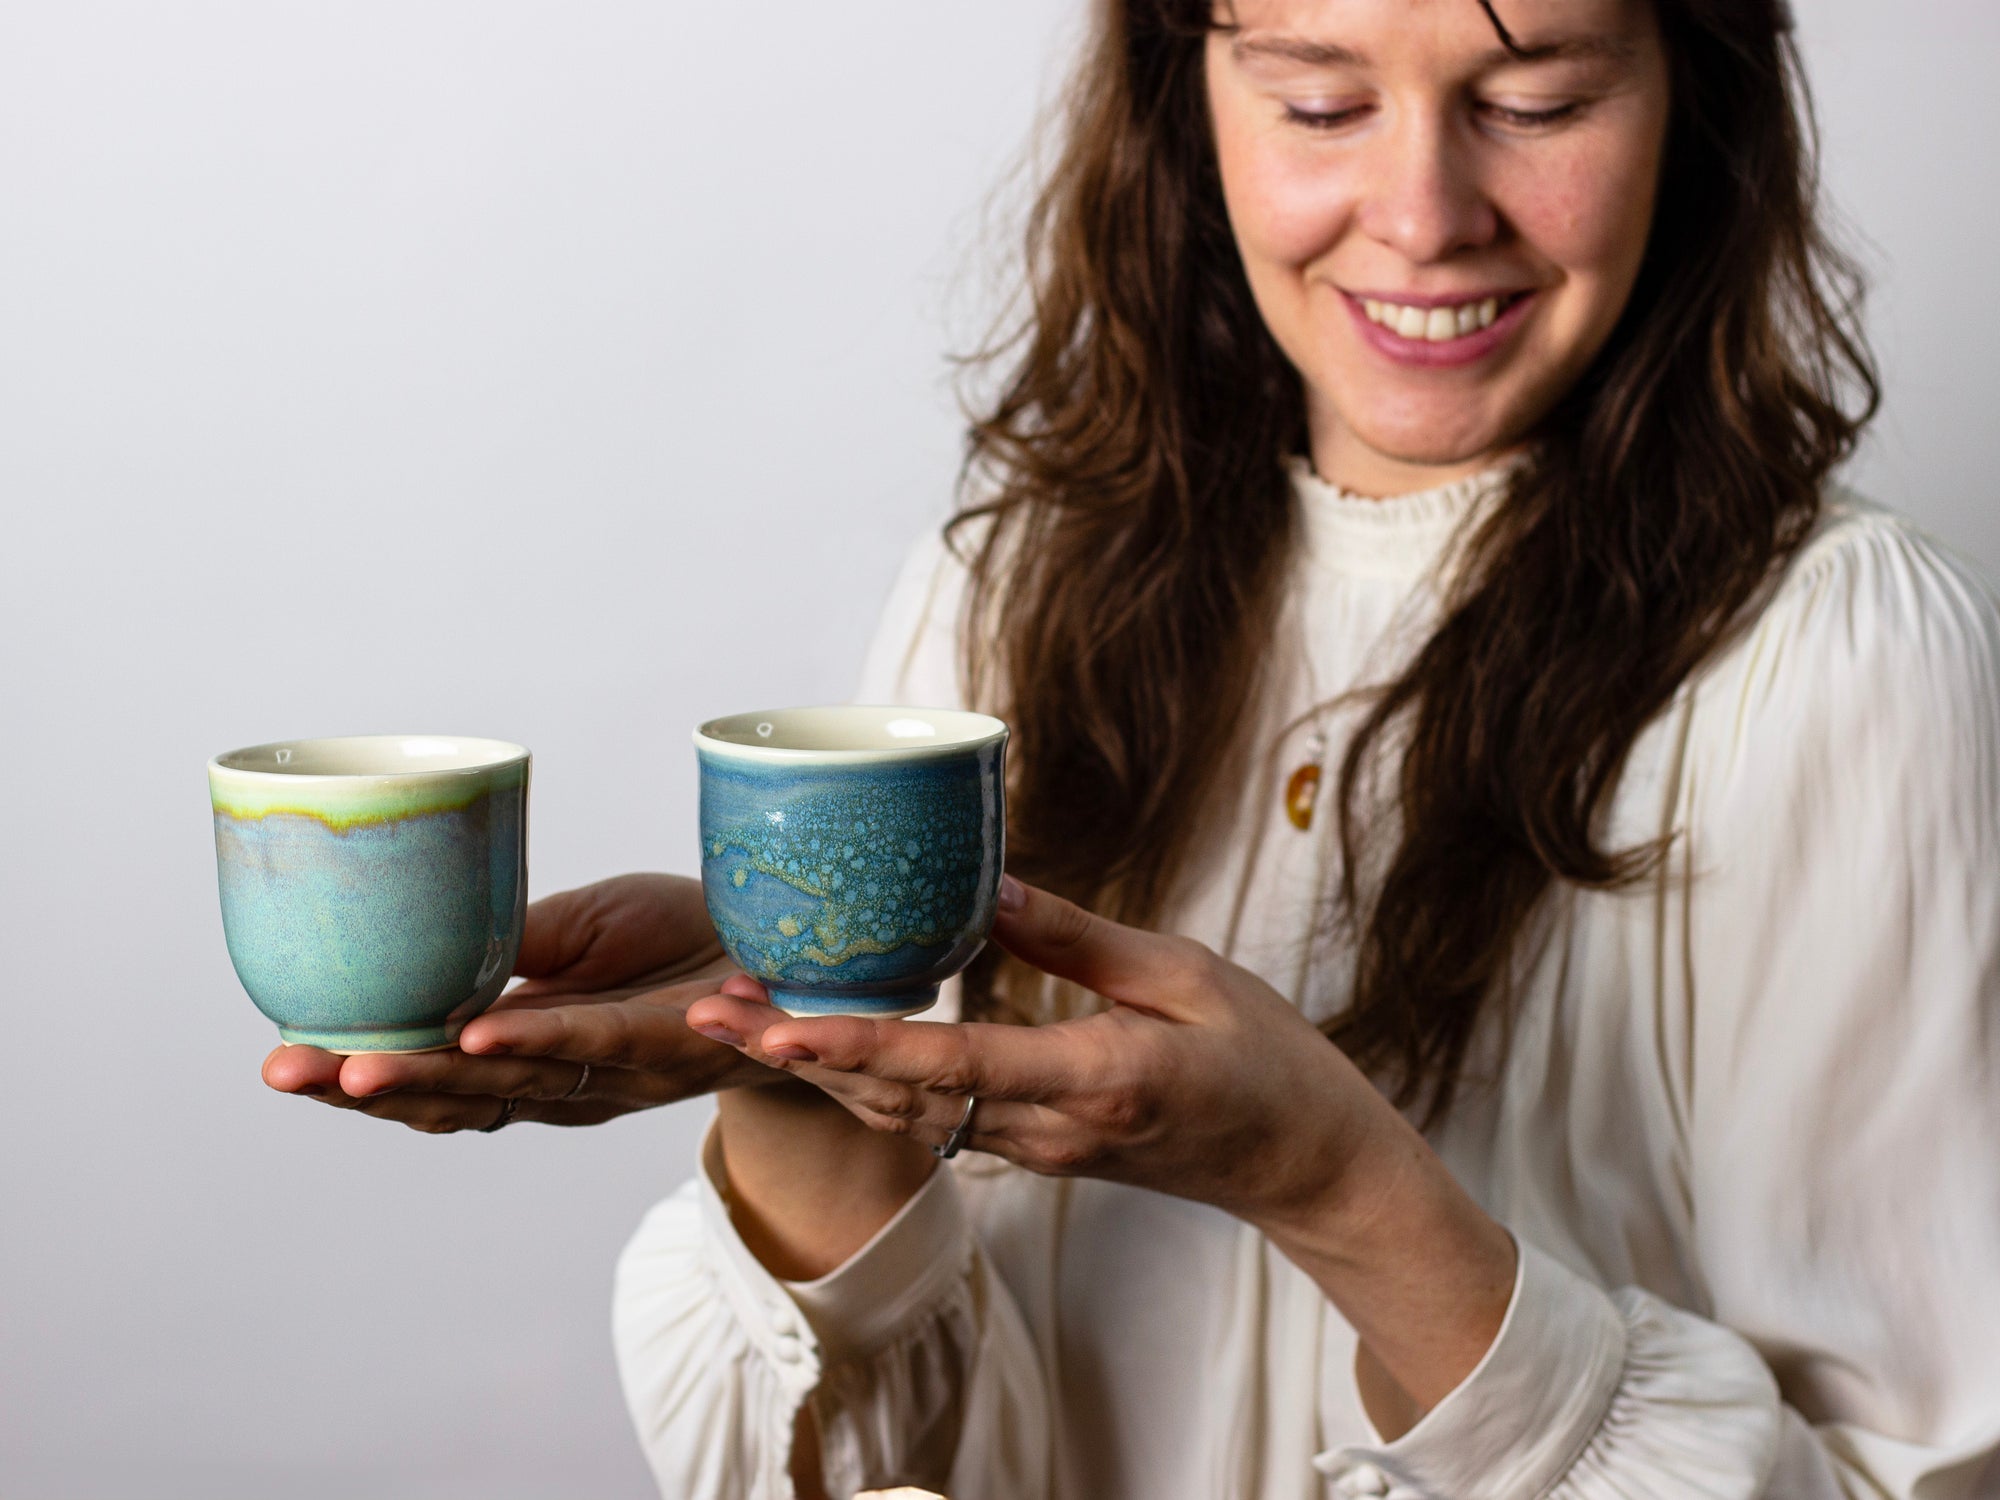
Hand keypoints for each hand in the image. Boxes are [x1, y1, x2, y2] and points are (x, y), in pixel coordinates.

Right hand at [263, 873, 777, 1132]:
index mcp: (529, 1052)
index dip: (356, 1074)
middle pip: (448, 1097)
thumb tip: (426, 935)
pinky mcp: (663, 1044)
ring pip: (505, 1084)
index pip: (428, 1075)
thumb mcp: (584, 925)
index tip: (280, 1061)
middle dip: (362, 1089)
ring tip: (351, 1073)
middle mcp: (562, 1081)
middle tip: (282, 1074)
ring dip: (427, 1080)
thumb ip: (513, 943)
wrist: (791, 954)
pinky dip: (532, 1040)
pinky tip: (476, 1036)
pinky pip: (590, 1046)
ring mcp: (609, 1073)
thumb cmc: (682, 938)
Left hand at [685, 875, 1515, 1417]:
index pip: (954, 1064)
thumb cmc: (1265, 1059)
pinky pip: (936, 1121)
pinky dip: (870, 1084)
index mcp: (1097, 1076)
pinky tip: (828, 1043)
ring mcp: (1040, 1152)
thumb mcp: (1185, 973)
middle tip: (709, 1009)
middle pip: (897, 1100)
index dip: (860, 1045)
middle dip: (800, 1057)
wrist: (1305, 1165)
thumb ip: (1078, 935)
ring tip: (741, 1018)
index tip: (781, 1023)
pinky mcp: (1039, 1153)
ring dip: (819, 1072)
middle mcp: (1051, 1128)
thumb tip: (988, 884)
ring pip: (904, 1118)